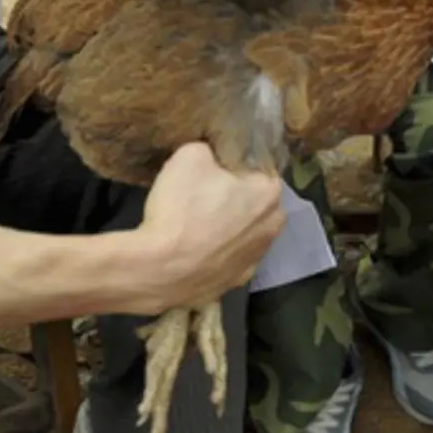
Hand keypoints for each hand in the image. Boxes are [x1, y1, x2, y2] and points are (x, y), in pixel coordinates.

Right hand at [124, 143, 285, 313]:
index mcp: (270, 192)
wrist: (159, 269)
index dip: (236, 165)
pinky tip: (197, 249)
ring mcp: (256, 259)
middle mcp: (273, 226)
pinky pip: (229, 258)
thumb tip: (213, 158)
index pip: (259, 167)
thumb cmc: (181, 207)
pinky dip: (217, 252)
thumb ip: (211, 150)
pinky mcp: (236, 282)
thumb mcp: (190, 155)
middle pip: (255, 201)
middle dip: (237, 196)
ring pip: (245, 231)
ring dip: (229, 225)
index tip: (215, 167)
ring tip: (197, 222)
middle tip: (204, 192)